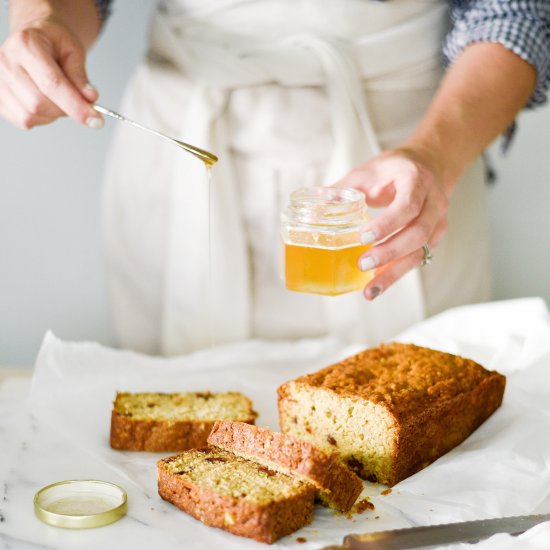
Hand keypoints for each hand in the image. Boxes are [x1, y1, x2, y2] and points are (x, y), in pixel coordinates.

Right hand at [0, 16, 102, 128]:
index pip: (52, 83)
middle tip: (76, 101)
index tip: (95, 120)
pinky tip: (45, 102)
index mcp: (26, 44)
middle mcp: (6, 62)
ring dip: (53, 114)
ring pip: (31, 115)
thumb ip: (80, 76)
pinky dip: (41, 118)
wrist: (35, 40)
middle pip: (39, 103)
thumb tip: (89, 98)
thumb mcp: (73, 51)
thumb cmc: (53, 44)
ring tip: (57, 97)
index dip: (76, 106)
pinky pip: (24, 120)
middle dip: (65, 109)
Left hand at [336, 148, 449, 299]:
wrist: (427, 166)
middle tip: (362, 264)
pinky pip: (417, 258)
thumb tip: (315, 206)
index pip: (407, 205)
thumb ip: (342, 189)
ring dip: (394, 272)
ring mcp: (438, 221)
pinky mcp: (434, 237)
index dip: (387, 224)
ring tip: (370, 289)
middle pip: (418, 232)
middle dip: (390, 252)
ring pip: (420, 251)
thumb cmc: (392, 170)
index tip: (363, 237)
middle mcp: (433, 202)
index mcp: (416, 180)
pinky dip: (397, 273)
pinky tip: (378, 285)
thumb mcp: (367, 172)